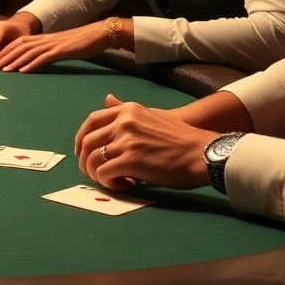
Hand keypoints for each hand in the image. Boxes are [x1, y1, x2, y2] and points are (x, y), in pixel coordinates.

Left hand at [0, 21, 108, 71]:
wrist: (98, 34)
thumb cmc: (80, 42)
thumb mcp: (60, 46)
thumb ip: (48, 52)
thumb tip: (38, 60)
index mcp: (43, 38)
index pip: (19, 43)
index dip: (5, 50)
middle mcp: (44, 40)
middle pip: (19, 47)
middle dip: (4, 56)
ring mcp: (52, 45)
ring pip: (28, 52)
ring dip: (14, 61)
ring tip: (3, 71)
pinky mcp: (61, 51)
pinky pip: (43, 58)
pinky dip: (32, 64)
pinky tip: (23, 71)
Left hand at [74, 94, 216, 191]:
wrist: (202, 153)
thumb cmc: (181, 138)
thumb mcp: (151, 115)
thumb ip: (126, 111)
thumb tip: (107, 99)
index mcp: (128, 110)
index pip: (91, 121)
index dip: (81, 138)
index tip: (82, 152)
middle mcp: (124, 122)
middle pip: (87, 142)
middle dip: (85, 161)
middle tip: (93, 173)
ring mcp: (126, 141)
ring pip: (92, 160)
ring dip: (97, 175)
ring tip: (111, 181)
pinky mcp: (131, 161)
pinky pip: (104, 174)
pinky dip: (108, 183)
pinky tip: (124, 185)